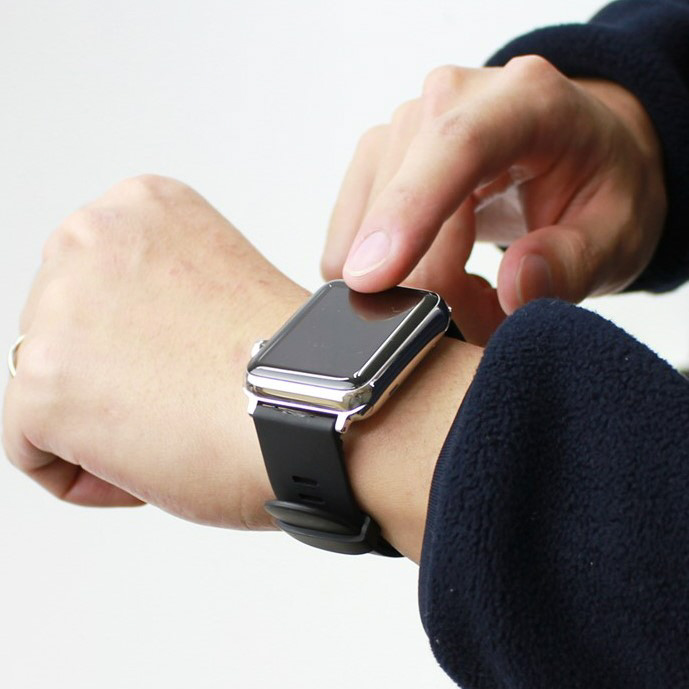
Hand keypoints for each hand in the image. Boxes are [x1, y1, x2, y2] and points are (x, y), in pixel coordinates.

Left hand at [2, 174, 481, 560]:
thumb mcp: (217, 283)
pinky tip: (151, 464)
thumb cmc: (298, 363)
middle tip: (180, 402)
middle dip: (112, 380)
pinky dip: (86, 475)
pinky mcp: (42, 384)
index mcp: (141, 206)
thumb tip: (131, 346)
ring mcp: (57, 307)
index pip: (95, 287)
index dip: (138, 343)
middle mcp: (89, 237)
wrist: (325, 404)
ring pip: (47, 390)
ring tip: (173, 431)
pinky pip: (32, 450)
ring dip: (101, 426)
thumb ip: (159, 294)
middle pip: (63, 333)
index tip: (183, 365)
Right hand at [321, 57, 665, 342]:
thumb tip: (514, 289)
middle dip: (428, 284)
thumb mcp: (617, 231)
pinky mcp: (375, 161)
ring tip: (469, 288)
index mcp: (525, 101)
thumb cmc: (596, 184)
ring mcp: (403, 128)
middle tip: (485, 314)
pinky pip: (348, 241)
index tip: (373, 278)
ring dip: (406, 285)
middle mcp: (451, 99)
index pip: (456, 145)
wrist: (575, 151)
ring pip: (361, 231)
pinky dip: (382, 278)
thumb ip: (573, 261)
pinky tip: (429, 272)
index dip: (410, 212)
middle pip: (400, 203)